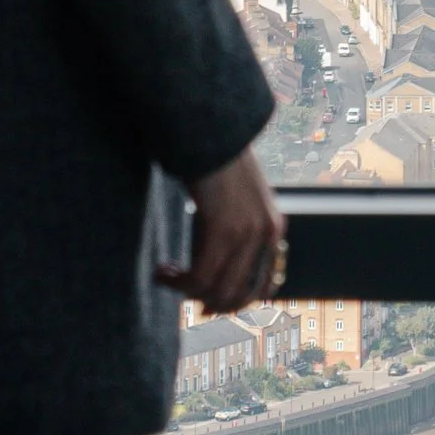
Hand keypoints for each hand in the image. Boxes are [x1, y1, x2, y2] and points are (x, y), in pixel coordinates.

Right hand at [159, 145, 285, 317]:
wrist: (211, 130)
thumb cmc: (218, 163)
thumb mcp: (241, 199)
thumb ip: (242, 228)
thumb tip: (223, 265)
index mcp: (274, 228)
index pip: (265, 286)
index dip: (236, 302)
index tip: (210, 304)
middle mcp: (267, 234)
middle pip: (238, 295)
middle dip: (209, 302)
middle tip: (184, 295)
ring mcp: (247, 233)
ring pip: (216, 290)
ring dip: (187, 292)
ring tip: (166, 276)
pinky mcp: (224, 229)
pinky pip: (199, 277)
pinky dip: (178, 282)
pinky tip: (161, 271)